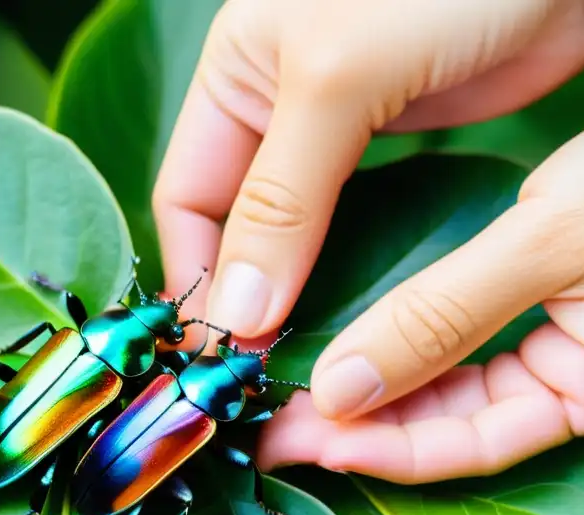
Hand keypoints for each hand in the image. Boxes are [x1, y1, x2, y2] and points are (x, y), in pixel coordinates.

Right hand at [152, 0, 583, 482]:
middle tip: (260, 369)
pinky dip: (344, 268)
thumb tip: (236, 313)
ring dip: (292, 290)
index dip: (197, 274)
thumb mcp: (338, 82)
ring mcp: (337, 126)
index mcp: (234, 74)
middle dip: (243, 294)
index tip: (220, 351)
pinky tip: (349, 310)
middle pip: (234, 221)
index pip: (186, 196)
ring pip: (291, 229)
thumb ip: (282, 198)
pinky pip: (350, 221)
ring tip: (299, 355)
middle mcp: (274, 105)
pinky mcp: (397, 143)